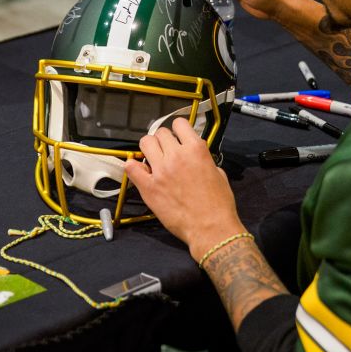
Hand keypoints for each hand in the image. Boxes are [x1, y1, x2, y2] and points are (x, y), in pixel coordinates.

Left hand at [124, 118, 244, 261]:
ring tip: (153, 159)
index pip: (179, 123)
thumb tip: (198, 159)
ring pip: (145, 143)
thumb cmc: (218, 205)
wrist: (211, 228)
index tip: (177, 136)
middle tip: (165, 151)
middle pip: (160, 133)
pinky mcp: (149, 188)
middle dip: (163, 140)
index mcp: (196, 150)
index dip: (177, 129)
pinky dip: (133, 167)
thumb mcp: (219, 174)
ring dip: (148, 149)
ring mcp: (161, 171)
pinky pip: (131, 168)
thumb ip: (205, 161)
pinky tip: (140, 172)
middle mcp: (177, 156)